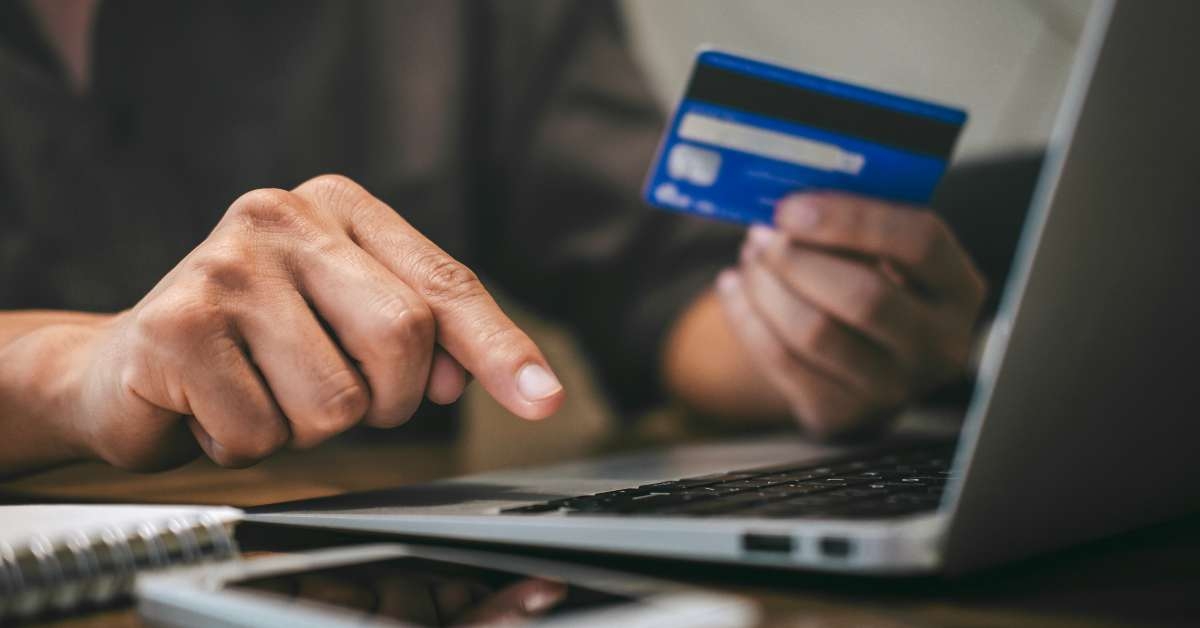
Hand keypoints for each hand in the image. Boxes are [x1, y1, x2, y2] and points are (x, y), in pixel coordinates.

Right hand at [61, 174, 563, 469]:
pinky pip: (263, 434)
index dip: (498, 347)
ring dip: (308, 427)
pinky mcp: (176, 324)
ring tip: (263, 390)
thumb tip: (463, 377)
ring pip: (336, 402)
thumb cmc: (257, 344)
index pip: (443, 283)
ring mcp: (225, 265)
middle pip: (401, 337)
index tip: (544, 398)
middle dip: (384, 398)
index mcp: (338, 206)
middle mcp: (281, 214)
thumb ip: (420, 339)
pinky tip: (215, 404)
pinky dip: (248, 444)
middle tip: (335, 392)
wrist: (129, 365)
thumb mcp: (347, 322)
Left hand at [716, 192, 985, 437]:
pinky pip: (780, 360)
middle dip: (798, 259)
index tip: (792, 206)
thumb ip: (856, 225)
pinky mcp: (840, 414)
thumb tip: (791, 198)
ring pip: (814, 332)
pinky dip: (746, 316)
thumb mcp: (886, 254)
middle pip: (864, 296)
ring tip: (750, 256)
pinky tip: (733, 287)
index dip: (851, 219)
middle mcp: (939, 346)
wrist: (864, 364)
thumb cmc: (873, 283)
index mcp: (960, 289)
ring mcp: (892, 389)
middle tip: (762, 233)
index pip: (920, 242)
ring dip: (766, 286)